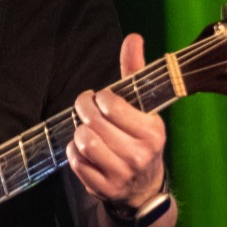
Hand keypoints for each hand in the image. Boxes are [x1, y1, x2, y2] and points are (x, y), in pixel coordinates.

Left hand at [67, 33, 166, 211]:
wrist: (143, 188)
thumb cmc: (140, 139)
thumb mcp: (144, 107)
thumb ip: (135, 71)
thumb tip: (133, 37)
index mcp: (152, 131)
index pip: (111, 105)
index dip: (98, 98)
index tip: (100, 98)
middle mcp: (139, 154)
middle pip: (93, 123)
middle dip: (83, 110)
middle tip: (84, 108)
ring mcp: (122, 173)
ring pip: (84, 142)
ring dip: (79, 132)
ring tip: (86, 129)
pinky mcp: (105, 188)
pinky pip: (76, 162)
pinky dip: (74, 153)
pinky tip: (84, 149)